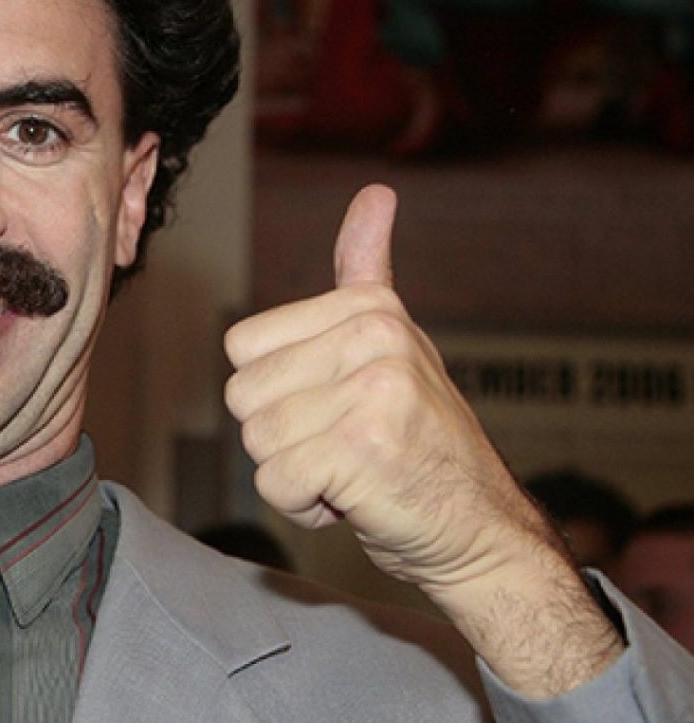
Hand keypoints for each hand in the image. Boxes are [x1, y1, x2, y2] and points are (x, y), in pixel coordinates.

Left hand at [223, 185, 619, 694]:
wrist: (481, 530)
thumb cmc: (421, 441)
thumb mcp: (394, 344)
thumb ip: (365, 274)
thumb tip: (376, 192)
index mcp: (370, 308)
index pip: (242, 347)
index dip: (276, 391)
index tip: (335, 404)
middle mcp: (375, 338)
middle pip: (242, 394)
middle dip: (280, 435)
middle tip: (346, 444)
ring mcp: (372, 390)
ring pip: (256, 440)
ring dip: (293, 472)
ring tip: (352, 469)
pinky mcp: (362, 448)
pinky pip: (274, 481)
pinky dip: (302, 506)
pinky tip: (353, 498)